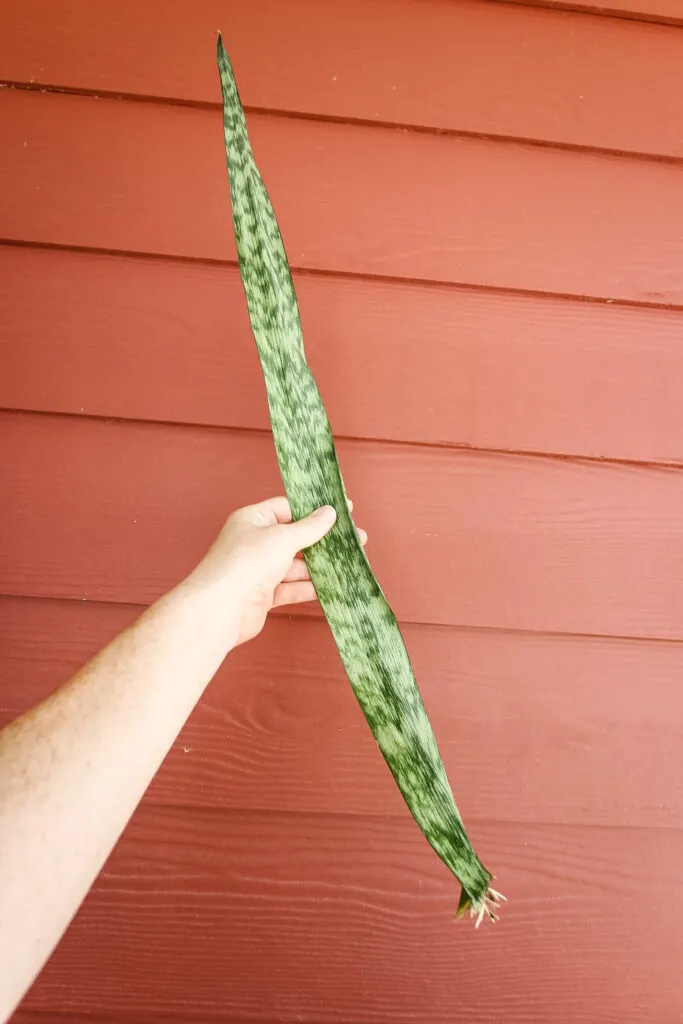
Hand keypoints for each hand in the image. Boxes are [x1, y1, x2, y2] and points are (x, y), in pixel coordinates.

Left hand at [190, 496, 366, 646]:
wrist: (221, 608)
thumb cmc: (246, 563)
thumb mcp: (282, 538)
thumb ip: (308, 527)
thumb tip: (329, 512)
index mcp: (253, 520)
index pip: (287, 508)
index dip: (315, 510)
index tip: (343, 510)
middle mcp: (255, 543)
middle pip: (295, 538)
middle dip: (323, 540)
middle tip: (355, 539)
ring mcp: (259, 570)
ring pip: (296, 565)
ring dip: (320, 565)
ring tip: (350, 562)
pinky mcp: (264, 594)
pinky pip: (291, 588)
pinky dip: (309, 588)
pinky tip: (332, 586)